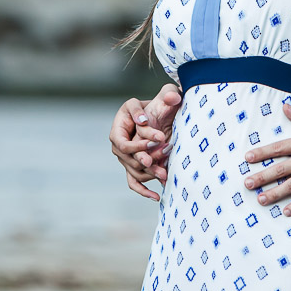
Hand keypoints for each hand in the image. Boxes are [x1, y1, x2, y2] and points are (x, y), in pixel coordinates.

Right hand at [109, 83, 181, 201]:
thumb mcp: (162, 96)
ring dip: (149, 174)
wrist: (161, 116)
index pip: (123, 142)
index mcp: (119, 125)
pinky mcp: (134, 166)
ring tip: (165, 174)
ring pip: (134, 171)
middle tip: (161, 161)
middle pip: (128, 159)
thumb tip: (172, 98)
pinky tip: (156, 196)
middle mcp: (118, 143)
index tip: (159, 140)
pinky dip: (143, 190)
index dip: (138, 145)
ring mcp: (126, 157)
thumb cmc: (159, 103)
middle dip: (146, 161)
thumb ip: (167, 94)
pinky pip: (134, 182)